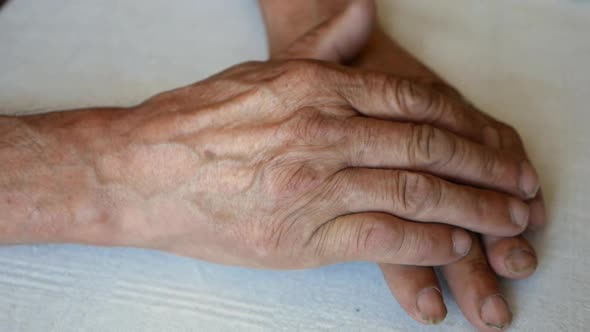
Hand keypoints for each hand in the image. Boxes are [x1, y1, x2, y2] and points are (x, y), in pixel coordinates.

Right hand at [2, 57, 535, 271]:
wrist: (145, 173)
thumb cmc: (198, 123)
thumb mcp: (263, 73)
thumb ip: (323, 47)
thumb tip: (364, 12)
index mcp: (317, 89)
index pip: (415, 102)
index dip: (467, 125)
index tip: (496, 143)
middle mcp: (325, 133)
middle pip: (429, 149)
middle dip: (486, 169)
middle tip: (521, 186)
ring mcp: (317, 185)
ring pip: (418, 194)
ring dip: (473, 210)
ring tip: (507, 222)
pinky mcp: (304, 235)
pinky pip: (384, 236)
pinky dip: (428, 242)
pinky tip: (455, 244)